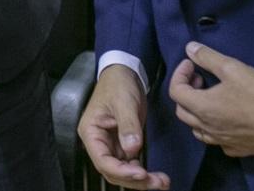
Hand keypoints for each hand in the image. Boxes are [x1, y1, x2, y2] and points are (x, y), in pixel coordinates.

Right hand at [78, 65, 169, 188]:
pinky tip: (157, 175)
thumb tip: (133, 149)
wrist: (125, 74)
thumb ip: (128, 125)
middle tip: (158, 182)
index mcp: (91, 132)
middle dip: (134, 180)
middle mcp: (99, 142)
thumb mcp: (124, 102)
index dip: (121, 171)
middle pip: (112, 171)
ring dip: (141, 180)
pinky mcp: (124, 145)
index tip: (141, 173)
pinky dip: (143, 174)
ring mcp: (111, 145)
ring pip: (123, 172)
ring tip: (162, 181)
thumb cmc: (118, 85)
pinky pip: (131, 166)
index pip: (102, 160)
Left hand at [169, 42, 253, 156]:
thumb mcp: (233, 68)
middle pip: (182, 111)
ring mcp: (223, 141)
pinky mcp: (238, 149)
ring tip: (210, 98)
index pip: (175, 91)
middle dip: (186, 92)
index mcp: (203, 108)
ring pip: (197, 129)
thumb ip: (208, 58)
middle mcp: (208, 128)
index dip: (179, 74)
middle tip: (200, 79)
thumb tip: (189, 49)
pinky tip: (225, 118)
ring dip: (196, 112)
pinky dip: (213, 128)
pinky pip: (216, 141)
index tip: (191, 65)